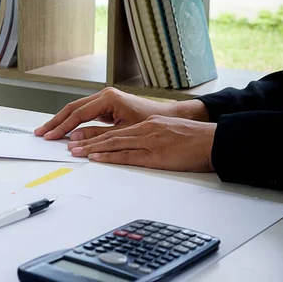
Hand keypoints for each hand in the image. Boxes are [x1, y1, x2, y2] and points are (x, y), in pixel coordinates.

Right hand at [34, 88, 179, 140]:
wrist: (168, 117)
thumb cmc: (150, 123)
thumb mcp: (122, 133)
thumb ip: (97, 135)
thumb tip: (74, 139)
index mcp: (108, 99)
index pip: (77, 114)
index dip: (61, 126)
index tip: (50, 136)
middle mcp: (104, 95)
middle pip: (72, 108)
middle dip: (55, 121)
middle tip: (41, 132)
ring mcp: (104, 99)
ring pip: (76, 109)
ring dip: (62, 121)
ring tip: (47, 131)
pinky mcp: (106, 105)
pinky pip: (84, 112)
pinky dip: (72, 121)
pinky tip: (63, 129)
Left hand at [68, 115, 215, 172]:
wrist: (215, 141)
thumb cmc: (195, 139)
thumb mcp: (168, 132)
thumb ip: (150, 135)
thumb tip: (134, 143)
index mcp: (146, 124)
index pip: (113, 128)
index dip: (92, 132)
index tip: (75, 136)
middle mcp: (144, 130)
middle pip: (107, 134)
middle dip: (84, 138)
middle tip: (67, 143)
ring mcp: (148, 141)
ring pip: (113, 143)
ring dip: (91, 147)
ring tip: (74, 151)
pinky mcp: (155, 155)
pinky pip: (127, 155)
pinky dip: (109, 156)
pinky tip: (96, 158)